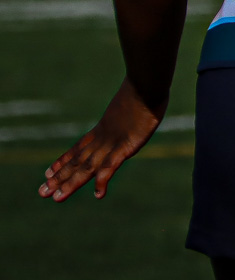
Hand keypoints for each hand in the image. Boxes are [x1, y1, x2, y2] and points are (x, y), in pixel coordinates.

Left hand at [38, 80, 163, 201]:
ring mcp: (113, 142)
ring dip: (71, 183)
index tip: (48, 172)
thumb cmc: (146, 86)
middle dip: (60, 177)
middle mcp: (103, 137)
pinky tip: (98, 195)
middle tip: (42, 192)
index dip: (63, 161)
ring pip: (87, 167)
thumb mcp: (133, 98)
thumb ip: (131, 105)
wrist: (147, 82)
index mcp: (103, 127)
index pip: (78, 148)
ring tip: (55, 197)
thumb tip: (136, 100)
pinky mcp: (125, 146)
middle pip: (77, 161)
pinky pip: (110, 167)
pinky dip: (102, 181)